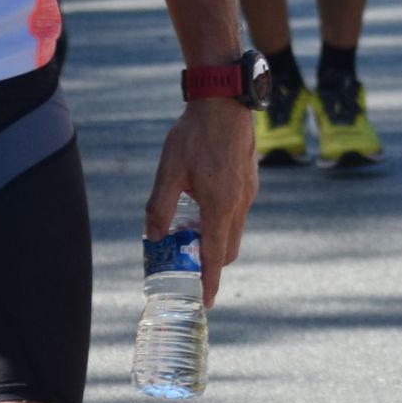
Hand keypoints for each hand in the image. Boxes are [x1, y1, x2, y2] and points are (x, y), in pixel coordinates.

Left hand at [145, 98, 256, 304]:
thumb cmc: (195, 135)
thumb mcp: (169, 171)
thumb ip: (160, 207)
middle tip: (186, 261)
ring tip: (189, 229)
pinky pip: (238, 212)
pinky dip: (222, 220)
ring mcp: (248, 192)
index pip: (215, 256)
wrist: (225, 101)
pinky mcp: (249, 181)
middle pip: (228, 249)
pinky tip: (201, 202)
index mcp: (220, 207)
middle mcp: (240, 204)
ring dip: (215, 238)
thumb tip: (152, 238)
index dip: (210, 282)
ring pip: (234, 230)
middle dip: (210, 262)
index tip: (206, 301)